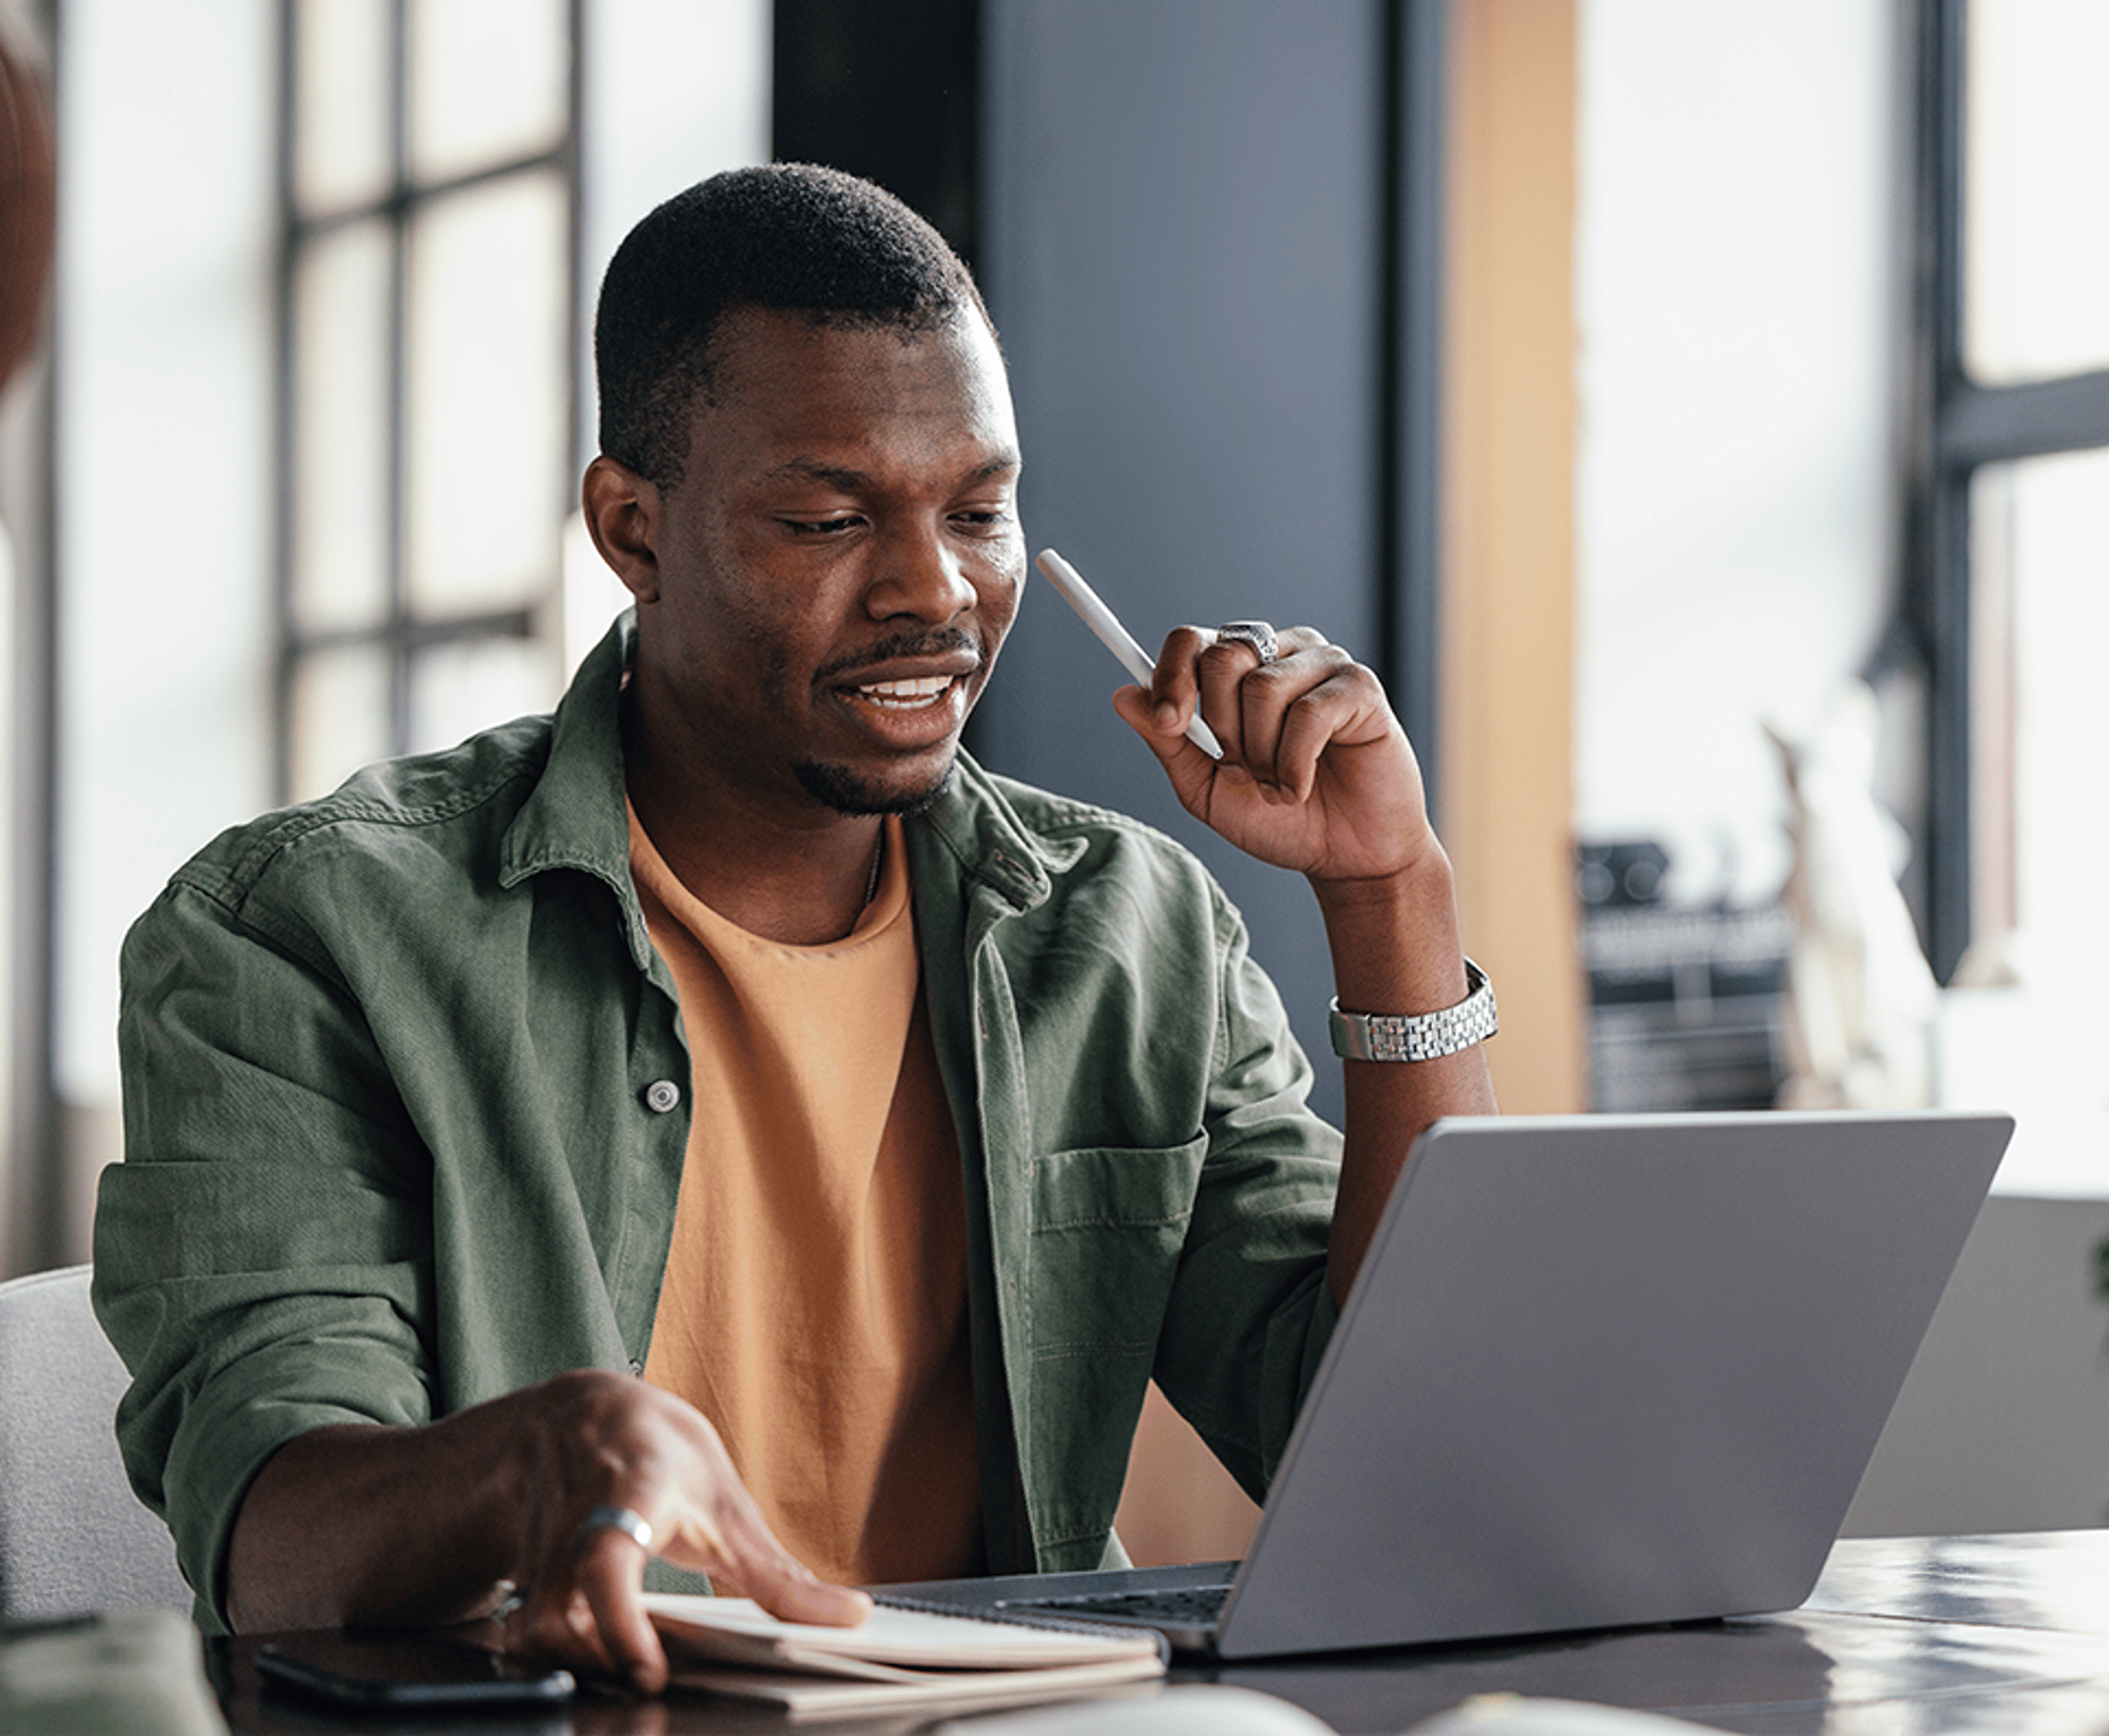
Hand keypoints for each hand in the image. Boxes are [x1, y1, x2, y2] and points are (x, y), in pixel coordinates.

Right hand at [500, 1372, 869, 1692]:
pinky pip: (523, 1634)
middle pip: (557, 1610)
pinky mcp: (515, 1573)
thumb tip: (850, 1617)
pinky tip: (597, 1661)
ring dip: (580, 1664)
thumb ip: (779, 1574)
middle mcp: (572, 1515)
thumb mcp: (729, 1503)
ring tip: (629, 1669)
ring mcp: (534, 1544)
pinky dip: (559, 1659)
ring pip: (532, 1631)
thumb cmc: (663, 1457)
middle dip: (599, 1658)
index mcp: (632, 1485)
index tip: (649, 1673)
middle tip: (649, 1684)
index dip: (620, 1620)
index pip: (607, 1553)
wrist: (579, 1413)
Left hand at [1111, 625, 1439, 886]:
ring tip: (1279, 782)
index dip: (1171, 677)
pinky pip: (1307, 712)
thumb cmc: (1279, 819)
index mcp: (1237, 671)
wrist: (1343, 857)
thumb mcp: (1205, 787)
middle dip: (1222, 729)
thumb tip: (1123, 694)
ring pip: (1261, 687)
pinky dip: (1295, 765)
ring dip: (1262, 754)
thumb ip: (1167, 741)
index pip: (1190, 641)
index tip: (1170, 723)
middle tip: (1246, 769)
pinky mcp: (1360, 686)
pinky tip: (1302, 785)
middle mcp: (1278, 655)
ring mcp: (1322, 664)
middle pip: (1221, 657)